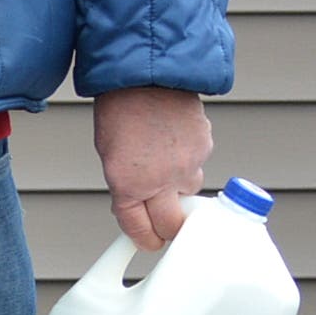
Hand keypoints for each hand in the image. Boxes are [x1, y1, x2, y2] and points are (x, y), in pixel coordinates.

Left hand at [94, 85, 212, 250]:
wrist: (146, 73)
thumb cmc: (119, 108)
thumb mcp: (109, 152)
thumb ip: (126, 184)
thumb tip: (136, 204)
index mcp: (128, 184)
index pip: (140, 230)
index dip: (144, 239)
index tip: (148, 241)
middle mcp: (160, 180)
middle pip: (173, 226)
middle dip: (169, 229)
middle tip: (165, 223)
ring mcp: (187, 165)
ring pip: (188, 193)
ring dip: (179, 188)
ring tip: (163, 163)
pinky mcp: (205, 149)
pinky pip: (197, 165)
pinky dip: (187, 160)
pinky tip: (174, 142)